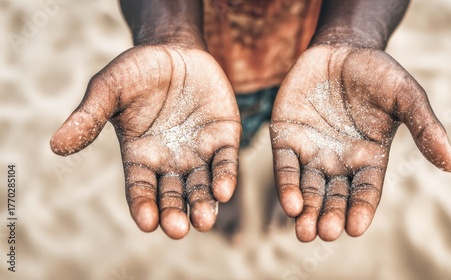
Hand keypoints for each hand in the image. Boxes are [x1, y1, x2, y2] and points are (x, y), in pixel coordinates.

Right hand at [51, 45, 240, 238]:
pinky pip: (225, 161)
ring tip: (203, 220)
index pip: (140, 189)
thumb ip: (88, 117)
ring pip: (201, 186)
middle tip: (178, 229)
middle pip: (172, 196)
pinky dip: (225, 177)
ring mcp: (198, 151)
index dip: (143, 206)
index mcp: (140, 156)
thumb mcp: (109, 89)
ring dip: (203, 205)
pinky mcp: (223, 137)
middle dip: (175, 214)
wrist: (174, 49)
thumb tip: (56, 145)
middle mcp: (170, 160)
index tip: (148, 223)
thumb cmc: (137, 71)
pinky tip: (224, 191)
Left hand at [270, 45, 450, 241]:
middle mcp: (338, 161)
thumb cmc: (377, 73)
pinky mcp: (287, 138)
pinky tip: (290, 203)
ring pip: (308, 188)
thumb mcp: (405, 95)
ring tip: (304, 231)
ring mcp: (311, 151)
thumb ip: (424, 126)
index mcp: (368, 157)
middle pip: (334, 196)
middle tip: (325, 232)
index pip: (365, 191)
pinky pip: (286, 165)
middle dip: (329, 216)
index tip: (354, 229)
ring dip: (305, 211)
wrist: (341, 49)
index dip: (360, 210)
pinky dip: (287, 185)